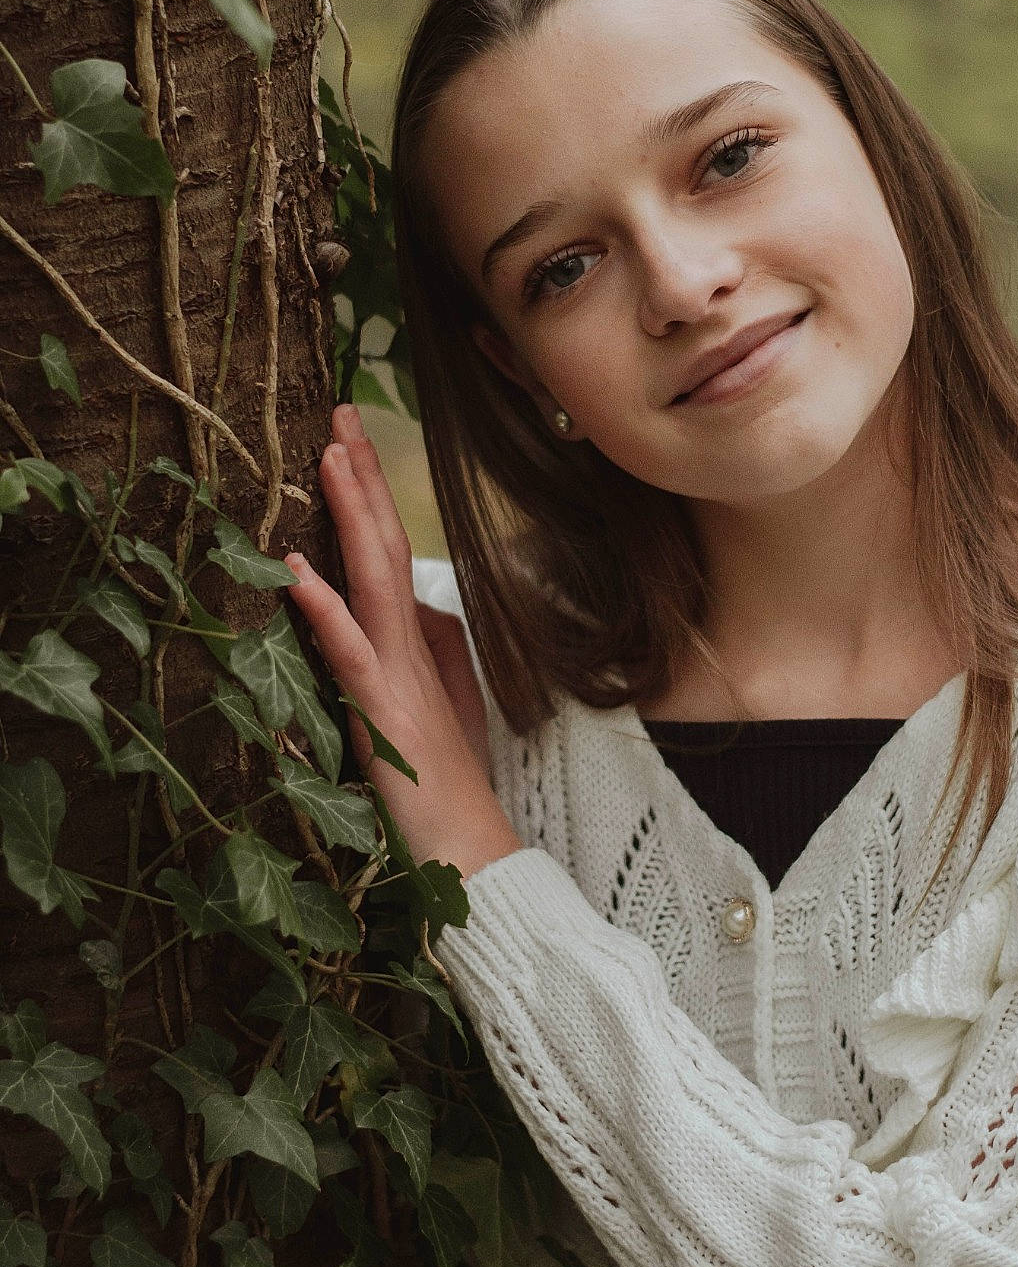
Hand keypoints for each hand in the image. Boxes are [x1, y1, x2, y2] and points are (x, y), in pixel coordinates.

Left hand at [283, 404, 520, 879]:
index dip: (372, 493)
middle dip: (361, 477)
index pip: (391, 551)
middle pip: (384, 544)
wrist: (470, 852)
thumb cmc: (448, 789)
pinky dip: (324, 607)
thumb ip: (431, 654)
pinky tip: (297, 571)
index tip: (350, 438)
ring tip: (329, 455)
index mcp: (419, 641)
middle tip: (341, 413)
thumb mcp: (439, 708)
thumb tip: (426, 606)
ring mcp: (398, 675)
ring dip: (351, 515)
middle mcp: (411, 645)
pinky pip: (349, 651)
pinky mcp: (382, 713)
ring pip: (372, 579)